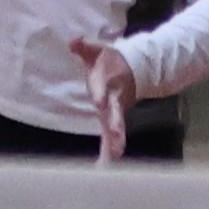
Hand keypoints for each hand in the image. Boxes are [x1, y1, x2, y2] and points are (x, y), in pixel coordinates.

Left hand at [69, 38, 135, 162]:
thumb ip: (84, 47)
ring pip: (114, 131)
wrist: (135, 68)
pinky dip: (108, 152)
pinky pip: (111, 138)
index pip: (103, 90)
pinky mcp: (115, 120)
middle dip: (115, 129)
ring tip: (109, 164)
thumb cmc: (109, 60)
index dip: (101, 95)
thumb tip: (73, 40)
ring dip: (113, 147)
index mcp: (106, 83)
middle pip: (114, 116)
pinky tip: (104, 167)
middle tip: (117, 146)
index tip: (100, 102)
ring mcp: (115, 112)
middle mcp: (113, 101)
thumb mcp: (97, 50)